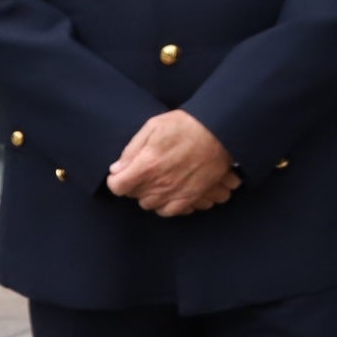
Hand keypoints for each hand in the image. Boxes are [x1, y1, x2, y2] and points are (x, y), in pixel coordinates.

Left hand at [107, 110, 238, 216]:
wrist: (220, 130)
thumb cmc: (186, 125)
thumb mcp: (153, 127)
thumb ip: (131, 149)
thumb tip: (116, 169)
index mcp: (146, 165)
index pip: (117, 186)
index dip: (116, 179)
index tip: (122, 172)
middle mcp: (159, 183)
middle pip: (133, 196)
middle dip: (134, 184)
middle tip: (143, 171)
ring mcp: (175, 192)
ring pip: (149, 205)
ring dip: (149, 194)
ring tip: (157, 180)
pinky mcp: (191, 196)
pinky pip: (170, 211)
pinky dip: (165, 205)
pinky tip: (167, 193)